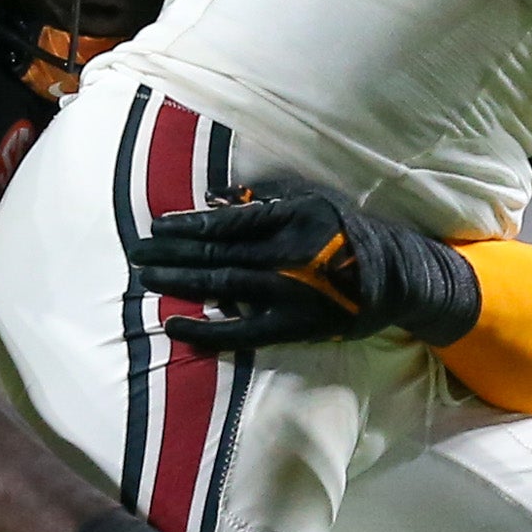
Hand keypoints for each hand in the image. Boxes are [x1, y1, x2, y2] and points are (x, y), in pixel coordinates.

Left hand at [133, 181, 481, 355]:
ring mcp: (289, 292)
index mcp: (292, 218)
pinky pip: (240, 331)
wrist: (396, 278)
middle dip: (171, 252)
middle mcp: (288, 254)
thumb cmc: (348, 235)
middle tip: (135, 251)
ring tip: (145, 277)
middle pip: (217, 252)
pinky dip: (205, 329)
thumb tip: (215, 200)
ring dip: (179, 281)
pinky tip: (173, 327)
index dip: (188, 225)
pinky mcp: (292, 326)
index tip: (157, 225)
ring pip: (222, 285)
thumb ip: (266, 202)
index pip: (229, 222)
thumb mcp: (313, 203)